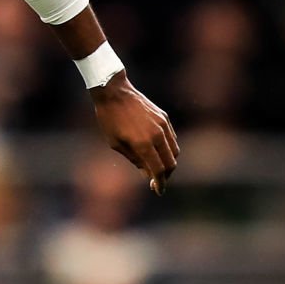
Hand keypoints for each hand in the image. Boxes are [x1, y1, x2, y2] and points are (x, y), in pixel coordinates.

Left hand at [90, 71, 178, 193]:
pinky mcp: (164, 117)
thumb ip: (135, 160)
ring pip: (174, 150)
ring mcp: (162, 125)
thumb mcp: (116, 144)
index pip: (158, 170)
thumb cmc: (109, 119)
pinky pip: (171, 138)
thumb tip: (148, 174)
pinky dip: (169, 148)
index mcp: (143, 144)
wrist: (114, 92)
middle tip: (158, 182)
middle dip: (166, 175)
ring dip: (169, 162)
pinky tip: (159, 152)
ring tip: (158, 168)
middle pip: (170, 163)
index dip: (160, 183)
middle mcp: (156, 135)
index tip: (158, 191)